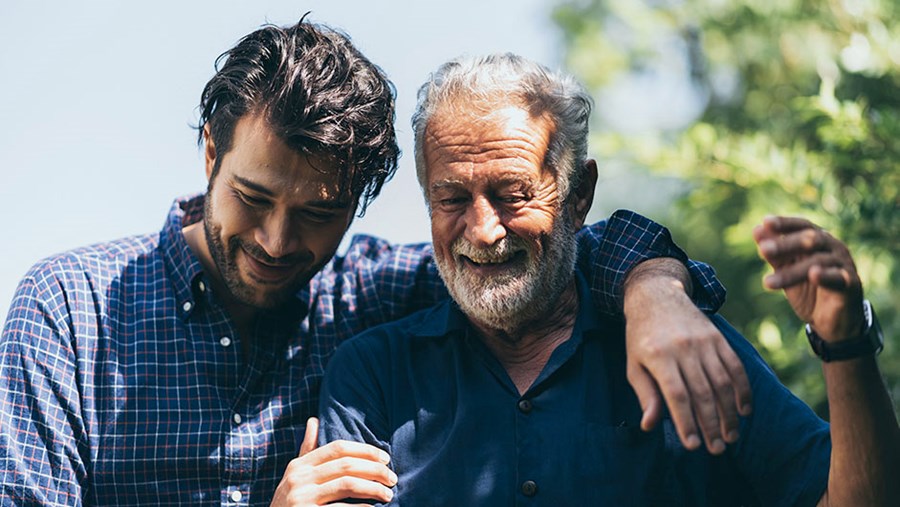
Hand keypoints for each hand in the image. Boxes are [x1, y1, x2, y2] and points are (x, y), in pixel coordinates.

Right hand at [270, 417, 396, 505]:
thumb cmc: (290, 503)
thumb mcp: (294, 476)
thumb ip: (307, 450)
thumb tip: (313, 420)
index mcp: (299, 465)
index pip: (338, 448)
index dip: (365, 450)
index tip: (385, 458)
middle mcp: (298, 478)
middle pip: (346, 465)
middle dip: (375, 470)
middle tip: (392, 478)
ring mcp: (301, 498)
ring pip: (347, 484)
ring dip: (373, 489)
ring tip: (388, 495)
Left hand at [624, 271, 751, 454]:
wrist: (657, 296)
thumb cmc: (642, 337)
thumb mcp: (634, 365)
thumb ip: (645, 395)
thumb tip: (649, 425)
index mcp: (658, 356)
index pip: (677, 395)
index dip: (686, 422)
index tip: (693, 445)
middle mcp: (683, 348)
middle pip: (702, 393)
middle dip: (711, 425)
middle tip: (716, 449)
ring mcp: (704, 342)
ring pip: (722, 383)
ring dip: (729, 413)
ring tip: (731, 437)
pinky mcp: (718, 338)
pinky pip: (735, 367)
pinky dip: (743, 390)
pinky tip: (744, 410)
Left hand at [753, 216, 864, 341]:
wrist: (832, 320)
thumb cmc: (808, 289)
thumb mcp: (787, 271)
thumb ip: (774, 254)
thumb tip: (756, 230)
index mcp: (819, 240)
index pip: (802, 226)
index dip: (785, 223)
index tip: (765, 222)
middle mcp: (834, 247)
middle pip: (811, 239)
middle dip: (785, 244)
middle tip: (763, 250)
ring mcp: (844, 264)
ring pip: (818, 261)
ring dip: (791, 271)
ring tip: (768, 282)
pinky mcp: (851, 283)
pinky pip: (838, 277)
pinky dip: (825, 275)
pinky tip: (813, 275)